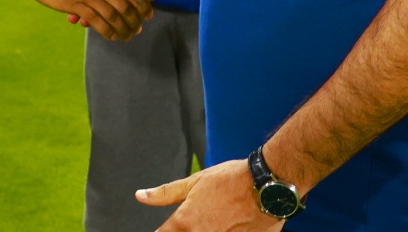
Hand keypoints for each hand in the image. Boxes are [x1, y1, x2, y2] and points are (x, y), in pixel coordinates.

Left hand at [138, 159, 283, 231]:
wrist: (267, 186)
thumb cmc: (231, 180)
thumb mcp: (195, 181)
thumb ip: (165, 193)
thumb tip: (140, 196)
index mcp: (185, 222)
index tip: (166, 229)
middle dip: (187, 230)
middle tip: (201, 217)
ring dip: (206, 230)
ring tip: (217, 218)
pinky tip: (229, 223)